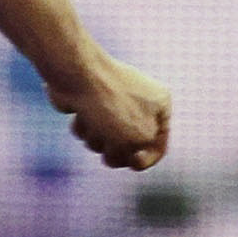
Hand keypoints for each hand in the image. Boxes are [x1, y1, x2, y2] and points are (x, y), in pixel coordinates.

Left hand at [51, 53, 171, 172]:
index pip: (159, 146)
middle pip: (129, 149)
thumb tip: (132, 159)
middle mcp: (139, 104)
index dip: (146, 159)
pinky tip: (80, 114)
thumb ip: (144, 156)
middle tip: (110, 138)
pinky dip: (83, 128)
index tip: (133, 161)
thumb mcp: (140, 138)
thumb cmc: (111, 106)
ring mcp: (113, 105)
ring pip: (106, 143)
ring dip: (97, 140)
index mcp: (160, 105)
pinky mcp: (89, 106)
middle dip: (116, 150)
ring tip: (94, 122)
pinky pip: (89, 131)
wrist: (77, 75)